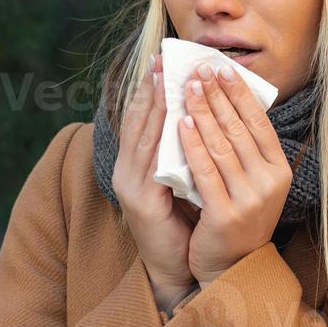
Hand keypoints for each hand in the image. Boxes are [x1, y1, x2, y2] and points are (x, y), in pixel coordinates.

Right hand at [111, 52, 199, 310]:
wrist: (179, 269)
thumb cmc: (186, 223)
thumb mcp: (184, 179)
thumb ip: (185, 151)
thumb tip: (200, 114)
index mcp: (136, 164)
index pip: (142, 118)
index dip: (151, 88)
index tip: (164, 60)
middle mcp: (126, 171)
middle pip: (137, 120)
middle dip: (150, 87)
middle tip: (164, 57)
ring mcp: (130, 186)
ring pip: (142, 135)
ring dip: (155, 104)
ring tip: (166, 76)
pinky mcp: (141, 202)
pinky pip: (153, 161)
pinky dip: (162, 136)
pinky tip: (174, 116)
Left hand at [179, 63, 291, 286]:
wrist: (230, 267)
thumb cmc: (237, 216)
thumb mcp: (253, 181)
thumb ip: (247, 149)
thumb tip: (229, 100)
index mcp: (280, 170)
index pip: (259, 121)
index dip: (239, 92)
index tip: (221, 67)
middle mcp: (270, 183)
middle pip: (239, 128)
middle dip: (216, 94)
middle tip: (198, 69)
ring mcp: (250, 199)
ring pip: (221, 144)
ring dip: (201, 111)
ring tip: (186, 87)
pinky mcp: (225, 214)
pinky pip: (204, 170)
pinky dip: (191, 143)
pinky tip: (179, 123)